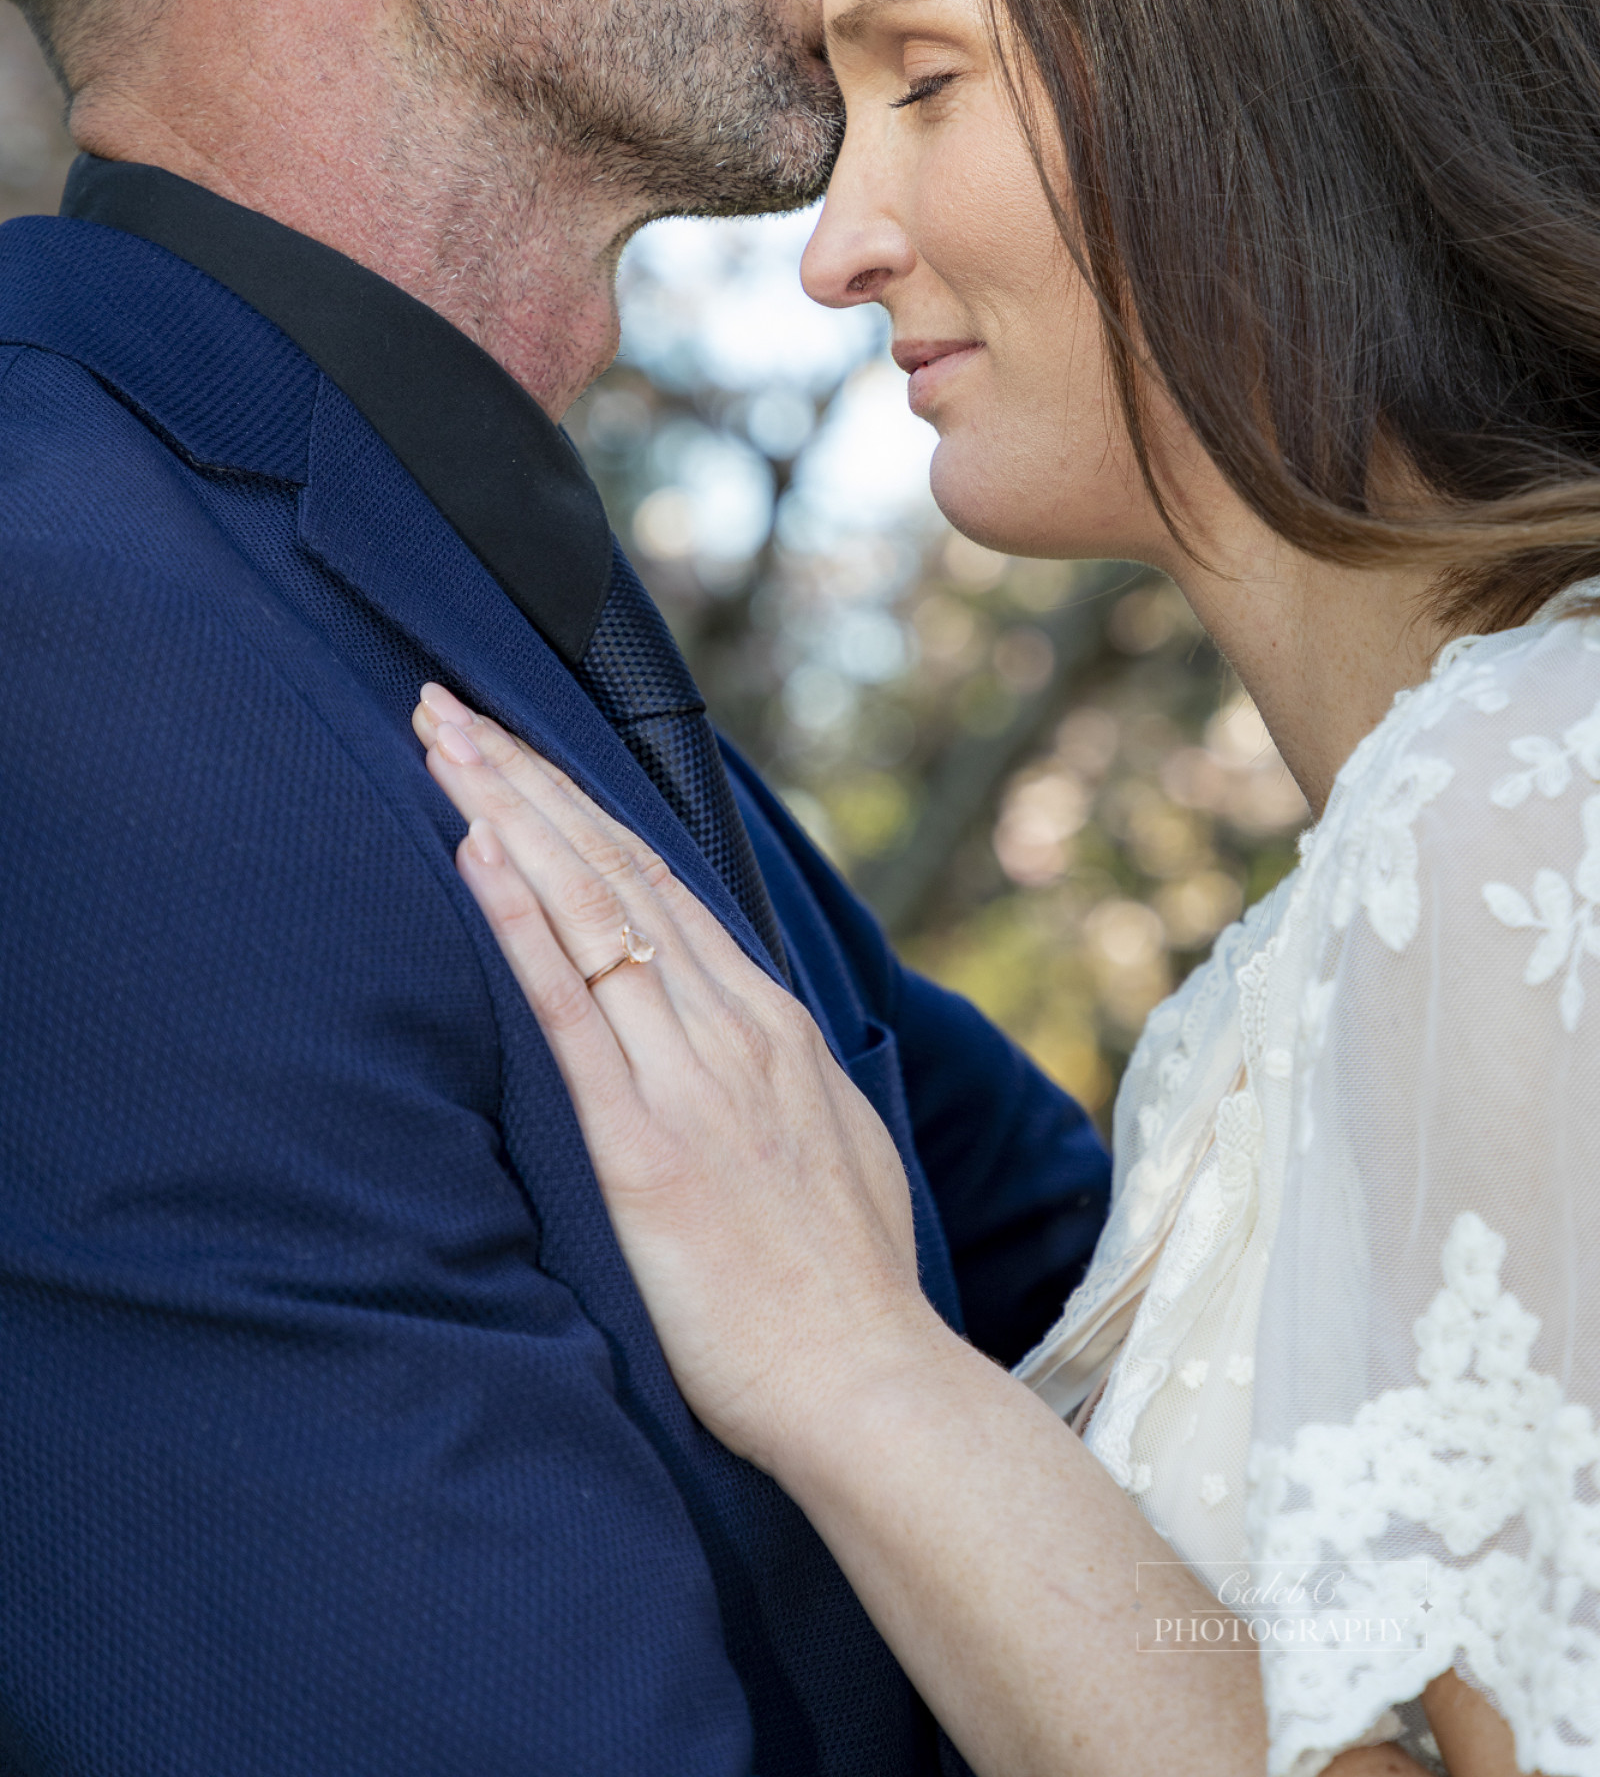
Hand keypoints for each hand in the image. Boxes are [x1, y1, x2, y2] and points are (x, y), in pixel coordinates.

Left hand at [413, 685, 934, 1467]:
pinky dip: (522, 921)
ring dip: (507, 814)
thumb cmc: (847, 1290)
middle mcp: (733, 1027)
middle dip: (525, 777)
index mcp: (773, 1027)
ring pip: (589, 908)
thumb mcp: (830, 1148)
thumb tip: (747, 1048)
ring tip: (440, 741)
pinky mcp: (646, 1144)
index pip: (659, 882)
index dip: (578, 807)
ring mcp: (691, 1077)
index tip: (515, 747)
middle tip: (447, 703)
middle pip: (613, 866)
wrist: (874, 1383)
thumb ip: (780, 1082)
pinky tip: (477, 854)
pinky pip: (572, 1008)